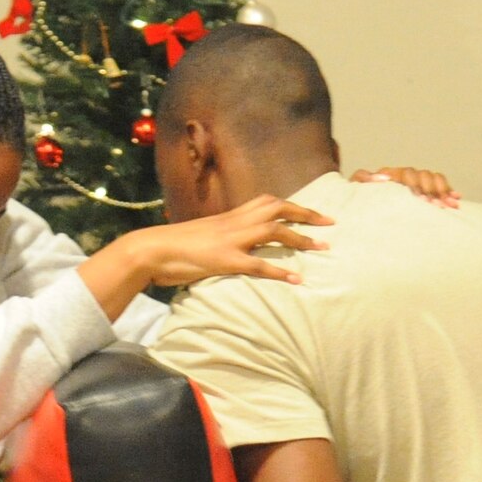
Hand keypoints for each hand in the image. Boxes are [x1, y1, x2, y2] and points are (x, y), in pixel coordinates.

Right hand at [143, 197, 332, 287]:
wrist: (150, 250)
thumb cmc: (173, 248)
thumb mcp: (204, 237)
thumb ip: (223, 238)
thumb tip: (237, 247)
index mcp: (230, 217)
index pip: (268, 202)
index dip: (293, 205)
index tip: (314, 212)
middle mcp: (234, 222)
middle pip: (278, 208)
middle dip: (307, 214)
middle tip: (331, 223)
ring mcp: (230, 240)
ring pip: (273, 230)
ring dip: (301, 238)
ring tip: (323, 248)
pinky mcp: (224, 260)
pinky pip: (258, 264)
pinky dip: (279, 270)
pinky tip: (297, 279)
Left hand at [353, 166, 458, 206]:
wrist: (360, 210)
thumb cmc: (359, 203)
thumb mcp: (356, 191)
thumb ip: (364, 180)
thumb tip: (383, 177)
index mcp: (388, 175)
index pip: (407, 174)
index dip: (416, 185)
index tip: (421, 200)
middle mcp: (403, 175)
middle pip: (423, 175)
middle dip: (432, 190)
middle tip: (437, 206)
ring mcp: (412, 181)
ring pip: (433, 178)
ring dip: (443, 191)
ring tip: (451, 204)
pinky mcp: (420, 189)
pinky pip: (439, 184)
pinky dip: (448, 190)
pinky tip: (457, 198)